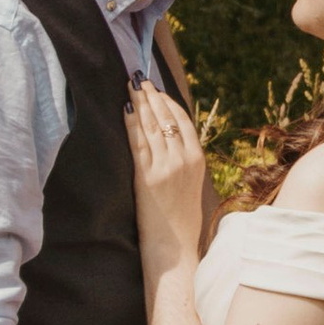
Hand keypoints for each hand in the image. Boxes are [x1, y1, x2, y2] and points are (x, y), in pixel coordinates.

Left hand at [127, 78, 207, 273]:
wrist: (175, 247)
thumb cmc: (181, 218)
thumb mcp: (191, 184)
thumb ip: (183, 160)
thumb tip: (167, 138)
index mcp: (197, 159)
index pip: (182, 119)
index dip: (167, 101)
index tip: (155, 88)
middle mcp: (184, 159)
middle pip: (165, 117)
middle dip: (150, 95)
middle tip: (138, 77)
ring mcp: (166, 167)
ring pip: (152, 126)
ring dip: (139, 102)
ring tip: (129, 86)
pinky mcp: (147, 178)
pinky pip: (138, 143)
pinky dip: (131, 123)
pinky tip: (125, 109)